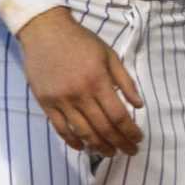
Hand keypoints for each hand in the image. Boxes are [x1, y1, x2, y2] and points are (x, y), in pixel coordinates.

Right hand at [19, 8, 144, 156]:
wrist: (45, 31)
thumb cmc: (80, 41)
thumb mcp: (109, 55)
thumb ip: (125, 81)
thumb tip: (139, 105)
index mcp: (98, 81)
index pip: (118, 115)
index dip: (130, 131)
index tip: (138, 139)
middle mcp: (80, 94)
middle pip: (103, 128)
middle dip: (120, 143)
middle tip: (129, 151)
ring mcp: (61, 100)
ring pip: (83, 132)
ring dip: (99, 147)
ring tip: (110, 153)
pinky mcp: (46, 103)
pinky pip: (60, 129)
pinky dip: (72, 141)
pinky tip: (83, 147)